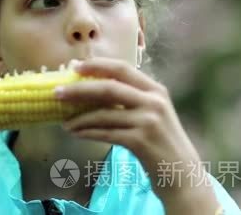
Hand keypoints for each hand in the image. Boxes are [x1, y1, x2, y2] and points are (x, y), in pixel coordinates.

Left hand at [55, 57, 218, 212]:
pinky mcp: (141, 141)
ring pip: (103, 113)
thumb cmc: (161, 142)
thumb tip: (89, 90)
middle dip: (79, 89)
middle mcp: (154, 102)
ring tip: (64, 122)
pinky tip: (75, 133)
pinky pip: (105, 133)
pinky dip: (87, 132)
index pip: (122, 68)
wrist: (183, 174)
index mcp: (155, 89)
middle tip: (57, 92)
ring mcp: (148, 121)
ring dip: (79, 118)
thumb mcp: (152, 113)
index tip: (74, 66)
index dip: (96, 65)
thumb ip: (130, 99)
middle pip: (109, 88)